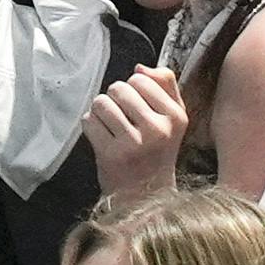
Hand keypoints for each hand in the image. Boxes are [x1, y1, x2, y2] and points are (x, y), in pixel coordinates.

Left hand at [83, 66, 190, 200]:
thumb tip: (140, 68)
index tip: (135, 106)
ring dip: (100, 111)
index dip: (132, 88)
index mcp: (175, 117)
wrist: (146, 197)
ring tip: (109, 126)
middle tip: (119, 117)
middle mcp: (157, 129)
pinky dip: (90, 125)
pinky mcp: (111, 155)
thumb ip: (165, 86)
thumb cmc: (157, 153)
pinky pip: (89, 121)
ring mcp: (133, 143)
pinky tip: (100, 136)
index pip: (141, 79)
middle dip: (114, 98)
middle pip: (119, 88)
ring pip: (101, 102)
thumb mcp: (173, 120)